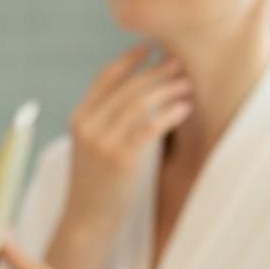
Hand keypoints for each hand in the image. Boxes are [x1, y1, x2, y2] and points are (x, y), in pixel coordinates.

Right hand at [60, 45, 192, 238]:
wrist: (88, 222)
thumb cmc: (101, 185)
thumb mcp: (96, 147)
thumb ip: (110, 121)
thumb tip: (144, 95)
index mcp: (80, 117)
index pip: (105, 77)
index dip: (129, 59)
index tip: (152, 47)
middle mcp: (87, 125)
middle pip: (127, 86)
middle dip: (157, 71)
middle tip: (181, 62)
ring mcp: (102, 142)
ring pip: (139, 103)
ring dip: (167, 89)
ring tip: (189, 84)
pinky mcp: (120, 159)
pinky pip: (149, 127)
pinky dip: (170, 114)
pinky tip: (186, 108)